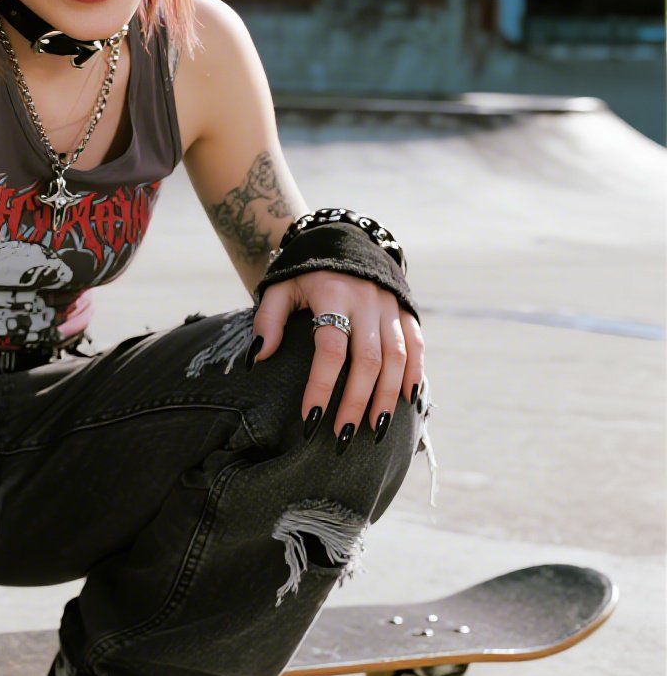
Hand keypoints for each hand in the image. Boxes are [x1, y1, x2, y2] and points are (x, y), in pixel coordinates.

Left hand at [249, 271, 424, 450]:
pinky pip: (416, 345)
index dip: (322, 385)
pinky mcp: (406, 309)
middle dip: (356, 401)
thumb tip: (259, 357)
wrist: (344, 240)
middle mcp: (367, 301)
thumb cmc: (305, 273)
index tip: (310, 418)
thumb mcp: (279, 288)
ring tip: (375, 429)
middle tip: (341, 435)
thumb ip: (267, 320)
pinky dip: (414, 373)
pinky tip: (408, 401)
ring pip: (396, 357)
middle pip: (368, 359)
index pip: (330, 347)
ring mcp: (390, 305)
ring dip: (387, 396)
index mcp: (333, 294)